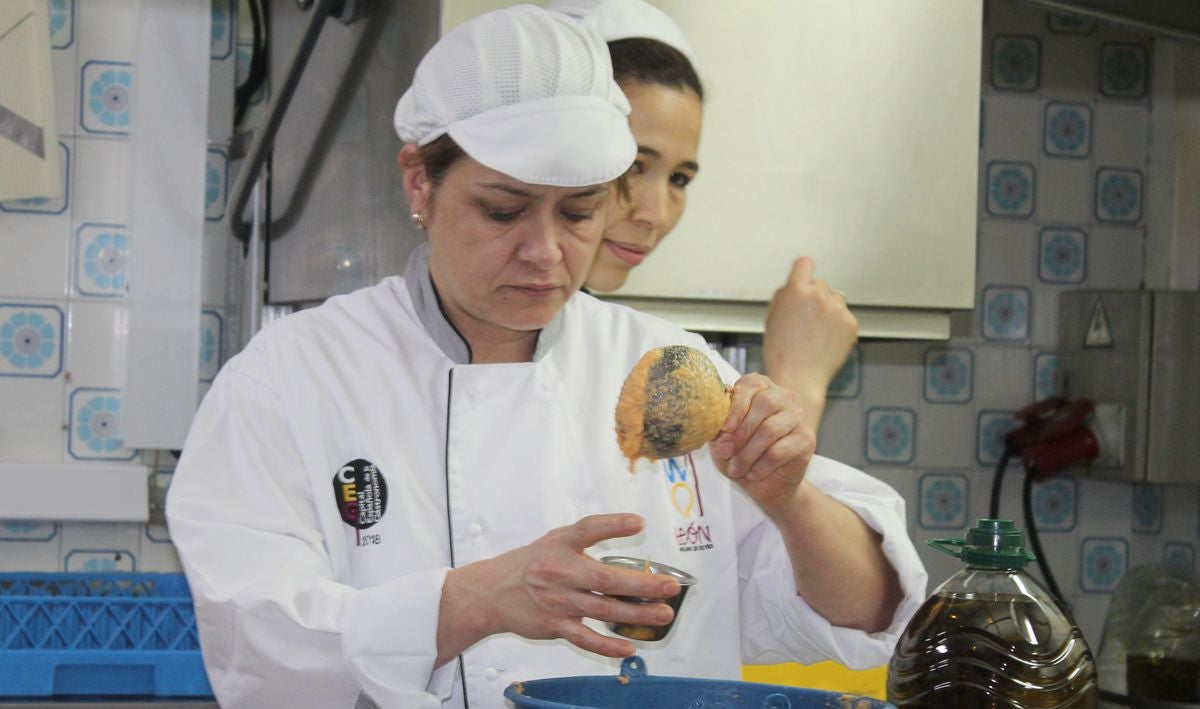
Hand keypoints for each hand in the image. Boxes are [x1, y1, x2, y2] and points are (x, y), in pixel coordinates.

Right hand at [438, 514, 679, 663]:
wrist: (492, 592)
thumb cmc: (532, 563)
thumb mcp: (555, 540)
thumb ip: (586, 538)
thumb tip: (631, 531)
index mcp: (561, 544)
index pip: (588, 530)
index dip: (613, 525)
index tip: (639, 523)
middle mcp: (560, 571)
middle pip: (606, 578)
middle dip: (642, 584)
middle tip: (669, 586)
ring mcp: (558, 601)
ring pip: (603, 609)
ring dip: (636, 614)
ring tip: (663, 614)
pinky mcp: (554, 625)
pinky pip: (585, 638)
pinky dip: (607, 645)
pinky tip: (629, 647)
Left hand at [708, 373, 815, 514]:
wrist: (763, 486)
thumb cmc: (739, 456)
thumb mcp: (721, 439)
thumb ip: (718, 423)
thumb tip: (716, 413)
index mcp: (760, 389)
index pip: (751, 383)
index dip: (736, 405)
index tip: (724, 428)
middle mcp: (782, 397)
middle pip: (765, 402)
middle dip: (742, 430)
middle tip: (727, 451)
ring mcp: (797, 417)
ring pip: (770, 429)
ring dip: (747, 454)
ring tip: (736, 469)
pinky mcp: (806, 439)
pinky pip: (778, 451)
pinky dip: (760, 467)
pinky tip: (753, 474)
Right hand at [763, 257, 857, 428]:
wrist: (799, 378)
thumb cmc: (781, 352)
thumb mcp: (771, 317)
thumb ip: (783, 296)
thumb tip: (793, 284)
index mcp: (795, 291)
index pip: (805, 263)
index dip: (804, 269)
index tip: (805, 275)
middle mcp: (818, 296)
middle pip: (820, 283)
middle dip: (814, 296)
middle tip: (806, 318)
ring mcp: (837, 309)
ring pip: (835, 298)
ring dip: (829, 308)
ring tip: (817, 332)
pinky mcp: (850, 323)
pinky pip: (845, 315)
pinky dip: (838, 325)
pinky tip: (826, 340)